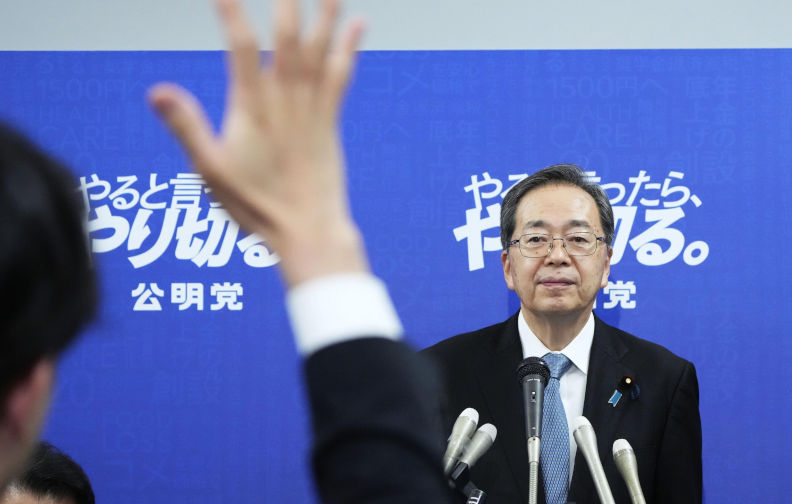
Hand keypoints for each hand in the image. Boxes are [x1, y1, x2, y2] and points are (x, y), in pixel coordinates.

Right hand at [148, 0, 366, 285]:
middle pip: (288, 36)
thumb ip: (186, 127)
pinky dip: (349, 47)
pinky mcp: (329, 121)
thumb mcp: (210, 171)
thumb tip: (157, 90)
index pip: (240, 46)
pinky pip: (341, 74)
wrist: (308, 231)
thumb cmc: (257, 206)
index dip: (232, 12)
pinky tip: (359, 25)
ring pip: (319, 49)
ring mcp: (311, 108)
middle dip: (287, 2)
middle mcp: (285, 99)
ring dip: (325, 13)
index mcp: (252, 107)